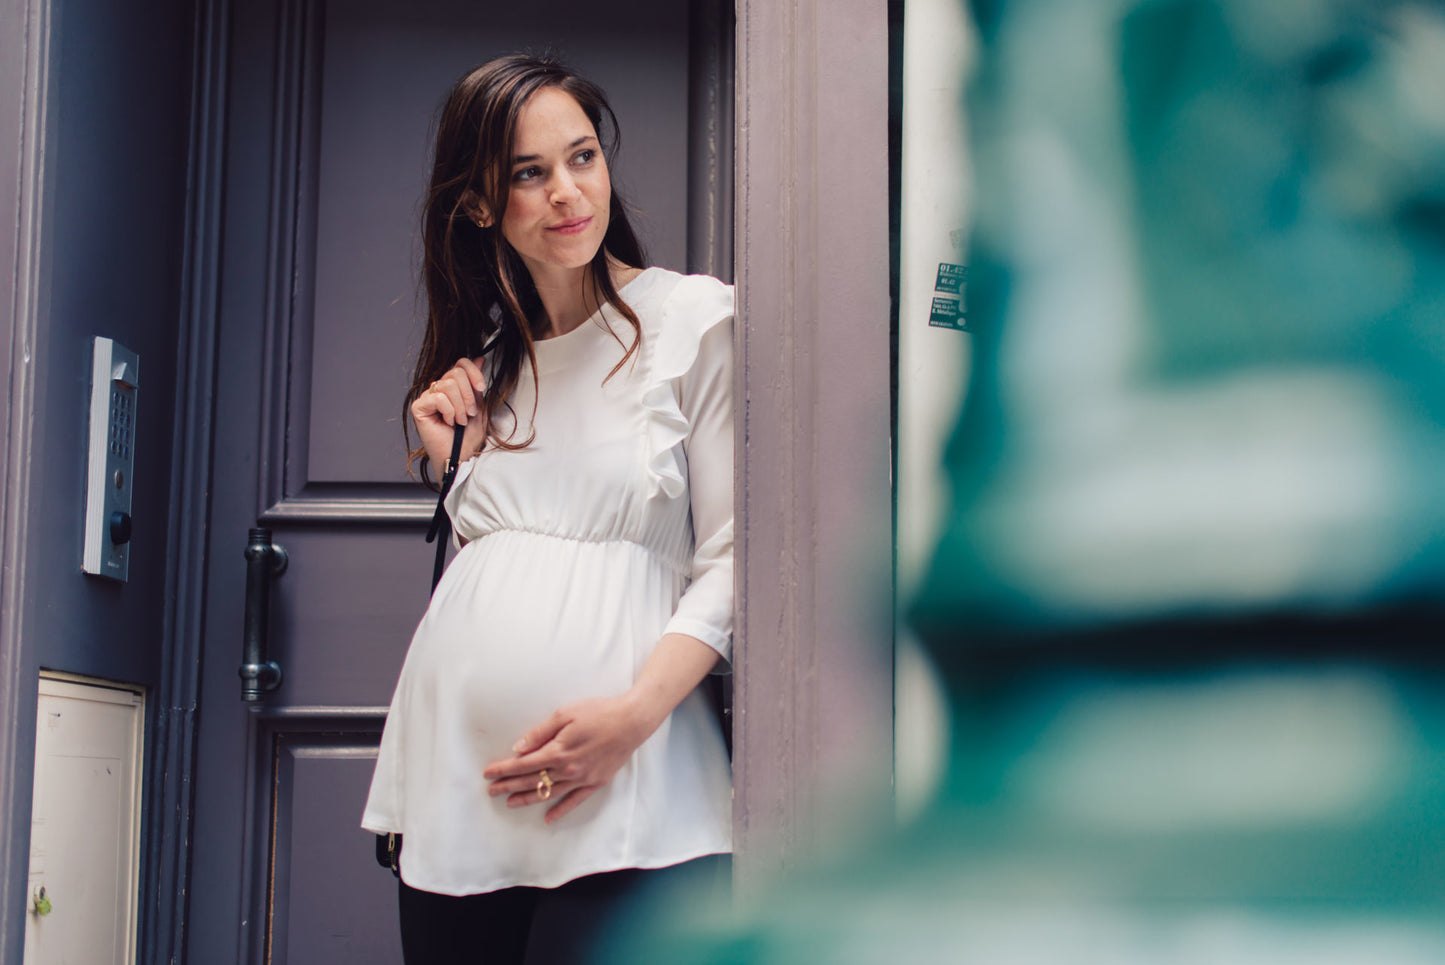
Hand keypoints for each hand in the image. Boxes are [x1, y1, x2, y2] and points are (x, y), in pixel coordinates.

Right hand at [410, 356, 488, 470]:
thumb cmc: (468, 436)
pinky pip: (438, 397)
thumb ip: (476, 384)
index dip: (473, 372)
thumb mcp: (478, 406)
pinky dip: (448, 411)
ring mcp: (427, 397)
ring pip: (447, 385)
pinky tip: (447, 422)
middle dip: (468, 395)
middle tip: (470, 413)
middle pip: (455, 373)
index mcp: (452, 387)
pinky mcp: (419, 407)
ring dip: (459, 406)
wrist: (461, 456)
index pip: (460, 364)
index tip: (481, 388)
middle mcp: (438, 389)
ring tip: (460, 421)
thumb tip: (479, 359)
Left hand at [482, 694, 661, 823]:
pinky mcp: (596, 782)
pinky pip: (575, 801)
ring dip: (528, 798)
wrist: (631, 721)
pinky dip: (561, 810)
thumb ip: (540, 733)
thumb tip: (518, 748)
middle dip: (508, 785)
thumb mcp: (565, 714)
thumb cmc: (598, 712)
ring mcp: (582, 778)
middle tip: (491, 791)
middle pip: (532, 781)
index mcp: (558, 751)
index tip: (488, 773)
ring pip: (549, 793)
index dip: (504, 769)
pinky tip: (549, 818)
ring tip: (510, 802)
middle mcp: (568, 769)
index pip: (523, 764)